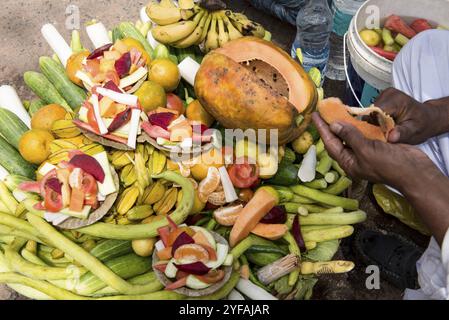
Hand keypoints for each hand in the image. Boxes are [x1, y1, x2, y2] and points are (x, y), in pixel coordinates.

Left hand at [312, 112, 441, 191]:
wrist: (415, 170)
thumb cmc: (388, 164)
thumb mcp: (366, 150)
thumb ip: (350, 136)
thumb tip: (333, 126)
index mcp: (349, 163)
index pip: (330, 144)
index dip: (322, 129)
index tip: (314, 116)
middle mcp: (355, 158)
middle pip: (338, 140)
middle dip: (330, 126)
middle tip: (323, 111)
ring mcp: (367, 152)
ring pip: (351, 136)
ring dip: (345, 124)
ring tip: (336, 110)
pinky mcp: (378, 146)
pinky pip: (364, 134)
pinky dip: (360, 125)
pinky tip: (356, 116)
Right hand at [375, 88, 448, 144]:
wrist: (427, 118)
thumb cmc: (422, 124)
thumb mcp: (414, 131)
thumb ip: (402, 133)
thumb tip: (391, 137)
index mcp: (396, 99)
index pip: (375, 112)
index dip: (373, 125)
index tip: (378, 135)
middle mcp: (388, 94)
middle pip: (370, 112)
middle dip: (373, 125)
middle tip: (383, 134)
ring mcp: (383, 95)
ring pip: (369, 113)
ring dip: (374, 124)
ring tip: (385, 130)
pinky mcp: (380, 99)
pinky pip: (371, 113)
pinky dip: (375, 121)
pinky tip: (384, 125)